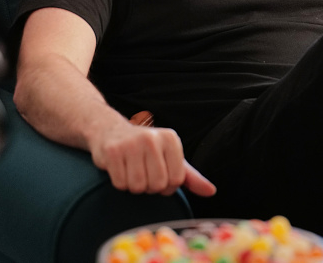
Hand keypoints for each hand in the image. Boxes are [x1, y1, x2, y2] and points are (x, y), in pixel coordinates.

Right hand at [89, 118, 215, 196]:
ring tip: (131, 169)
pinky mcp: (113, 151)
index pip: (176, 179)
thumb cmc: (145, 149)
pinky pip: (120, 184)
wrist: (110, 131)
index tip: (159, 173)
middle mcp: (152, 138)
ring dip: (133, 186)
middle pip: (157, 184)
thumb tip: (211, 191)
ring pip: (138, 186)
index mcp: (171, 138)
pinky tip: (119, 167)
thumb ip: (190, 176)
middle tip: (143, 172)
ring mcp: (131, 143)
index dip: (167, 185)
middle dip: (149, 186)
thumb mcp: (170, 158)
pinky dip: (119, 182)